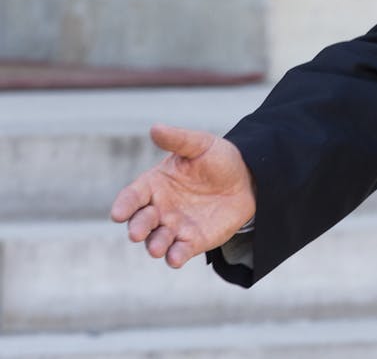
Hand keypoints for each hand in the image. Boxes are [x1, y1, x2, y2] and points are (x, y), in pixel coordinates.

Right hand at [110, 124, 255, 268]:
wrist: (249, 178)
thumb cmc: (218, 159)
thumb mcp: (200, 145)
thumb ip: (178, 140)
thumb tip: (155, 128)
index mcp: (154, 184)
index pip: (132, 196)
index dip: (124, 205)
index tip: (118, 214)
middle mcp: (159, 208)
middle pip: (141, 221)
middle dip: (138, 227)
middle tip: (137, 232)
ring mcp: (175, 226)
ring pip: (157, 240)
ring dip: (154, 245)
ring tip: (157, 248)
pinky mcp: (193, 241)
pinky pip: (180, 251)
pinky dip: (175, 256)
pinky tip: (175, 258)